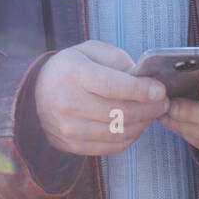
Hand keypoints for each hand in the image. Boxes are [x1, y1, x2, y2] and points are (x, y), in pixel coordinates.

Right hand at [35, 40, 168, 155]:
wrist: (35, 92)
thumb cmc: (69, 68)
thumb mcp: (90, 51)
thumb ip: (118, 61)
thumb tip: (144, 79)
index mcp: (73, 74)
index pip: (113, 86)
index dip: (141, 90)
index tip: (160, 90)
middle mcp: (68, 103)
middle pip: (120, 112)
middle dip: (149, 108)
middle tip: (163, 102)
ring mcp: (69, 128)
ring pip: (119, 132)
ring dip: (143, 124)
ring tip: (151, 113)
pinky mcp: (71, 145)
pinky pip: (111, 147)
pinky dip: (130, 137)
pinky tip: (136, 125)